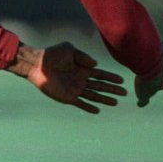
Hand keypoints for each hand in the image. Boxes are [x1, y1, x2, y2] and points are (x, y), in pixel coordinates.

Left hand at [8, 41, 126, 113]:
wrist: (38, 64)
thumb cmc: (53, 54)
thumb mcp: (70, 50)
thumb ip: (83, 56)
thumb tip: (95, 65)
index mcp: (83, 68)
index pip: (101, 74)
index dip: (111, 77)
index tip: (122, 81)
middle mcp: (81, 80)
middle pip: (100, 86)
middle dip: (112, 89)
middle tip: (124, 93)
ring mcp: (75, 89)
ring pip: (94, 95)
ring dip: (104, 99)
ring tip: (115, 103)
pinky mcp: (67, 97)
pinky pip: (81, 103)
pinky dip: (89, 107)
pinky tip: (97, 111)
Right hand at [135, 41, 162, 107]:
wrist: (153, 67)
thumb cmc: (157, 56)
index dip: (162, 73)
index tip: (161, 73)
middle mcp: (162, 81)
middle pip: (161, 83)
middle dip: (159, 82)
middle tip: (157, 84)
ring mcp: (154, 90)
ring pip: (153, 92)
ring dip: (150, 91)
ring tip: (145, 93)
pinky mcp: (145, 95)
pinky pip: (144, 101)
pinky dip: (142, 102)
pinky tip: (140, 104)